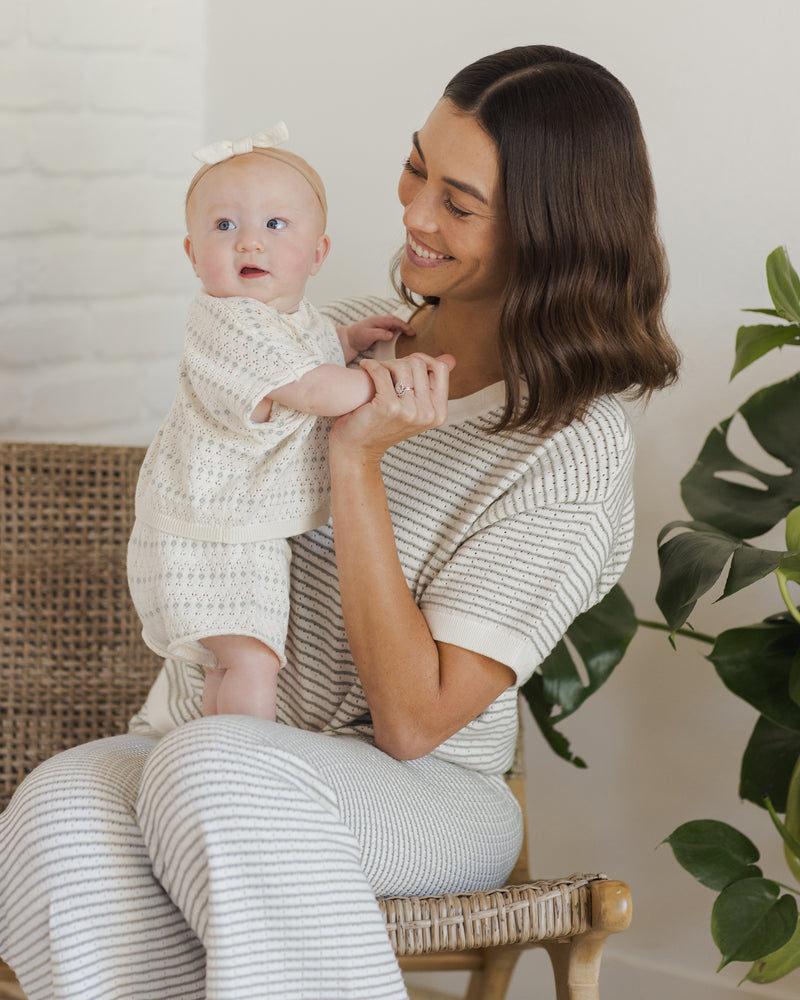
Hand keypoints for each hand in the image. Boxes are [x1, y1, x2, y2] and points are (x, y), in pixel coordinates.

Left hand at [329, 352, 455, 463]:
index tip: (406, 366)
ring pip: (401, 365)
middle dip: (400, 361)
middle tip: (386, 369)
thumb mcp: (415, 408)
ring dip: (385, 364)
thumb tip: (451, 359)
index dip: (423, 360)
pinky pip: (382, 371)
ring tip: (376, 371)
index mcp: (439, 413)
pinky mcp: (389, 407)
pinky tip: (365, 367)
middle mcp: (428, 414)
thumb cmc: (383, 426)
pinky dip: (371, 365)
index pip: (441, 369)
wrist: (359, 449)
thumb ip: (431, 384)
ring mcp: (410, 411)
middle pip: (419, 364)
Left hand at [337, 315, 414, 360]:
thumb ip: (379, 334)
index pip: (394, 320)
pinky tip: (399, 336)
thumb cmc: (356, 336)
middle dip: (404, 326)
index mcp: (378, 320)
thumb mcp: (367, 335)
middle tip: (412, 334)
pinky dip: (396, 330)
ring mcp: (378, 325)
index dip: (404, 325)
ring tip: (409, 334)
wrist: (348, 339)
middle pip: (395, 320)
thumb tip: (391, 334)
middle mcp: (379, 321)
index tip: (411, 332)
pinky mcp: (378, 330)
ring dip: (401, 327)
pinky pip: (389, 328)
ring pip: (393, 323)